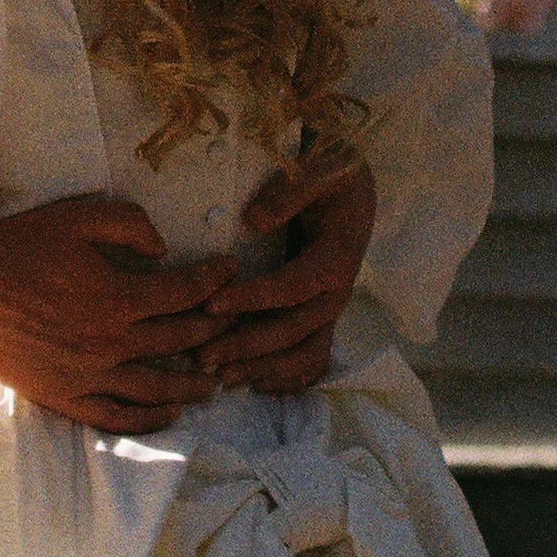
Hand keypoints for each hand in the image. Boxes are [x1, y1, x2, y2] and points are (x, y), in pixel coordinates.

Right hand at [0, 194, 246, 427]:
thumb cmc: (18, 246)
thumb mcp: (75, 217)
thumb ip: (128, 224)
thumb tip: (163, 249)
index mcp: (117, 296)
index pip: (184, 292)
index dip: (215, 279)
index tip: (230, 270)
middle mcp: (111, 342)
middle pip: (180, 339)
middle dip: (215, 327)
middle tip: (234, 320)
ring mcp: (89, 375)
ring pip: (158, 387)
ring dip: (194, 383)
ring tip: (217, 378)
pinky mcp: (65, 396)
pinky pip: (117, 417)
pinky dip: (149, 419)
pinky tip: (170, 413)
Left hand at [197, 156, 376, 394]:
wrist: (353, 186)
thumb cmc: (330, 176)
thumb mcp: (316, 171)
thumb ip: (288, 194)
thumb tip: (254, 220)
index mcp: (335, 259)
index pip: (290, 287)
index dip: (252, 299)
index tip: (211, 304)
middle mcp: (335, 292)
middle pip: (293, 331)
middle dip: (248, 347)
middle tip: (204, 356)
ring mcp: (329, 308)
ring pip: (303, 353)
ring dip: (264, 369)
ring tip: (223, 377)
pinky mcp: (320, 315)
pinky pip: (310, 357)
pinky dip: (288, 377)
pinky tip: (257, 385)